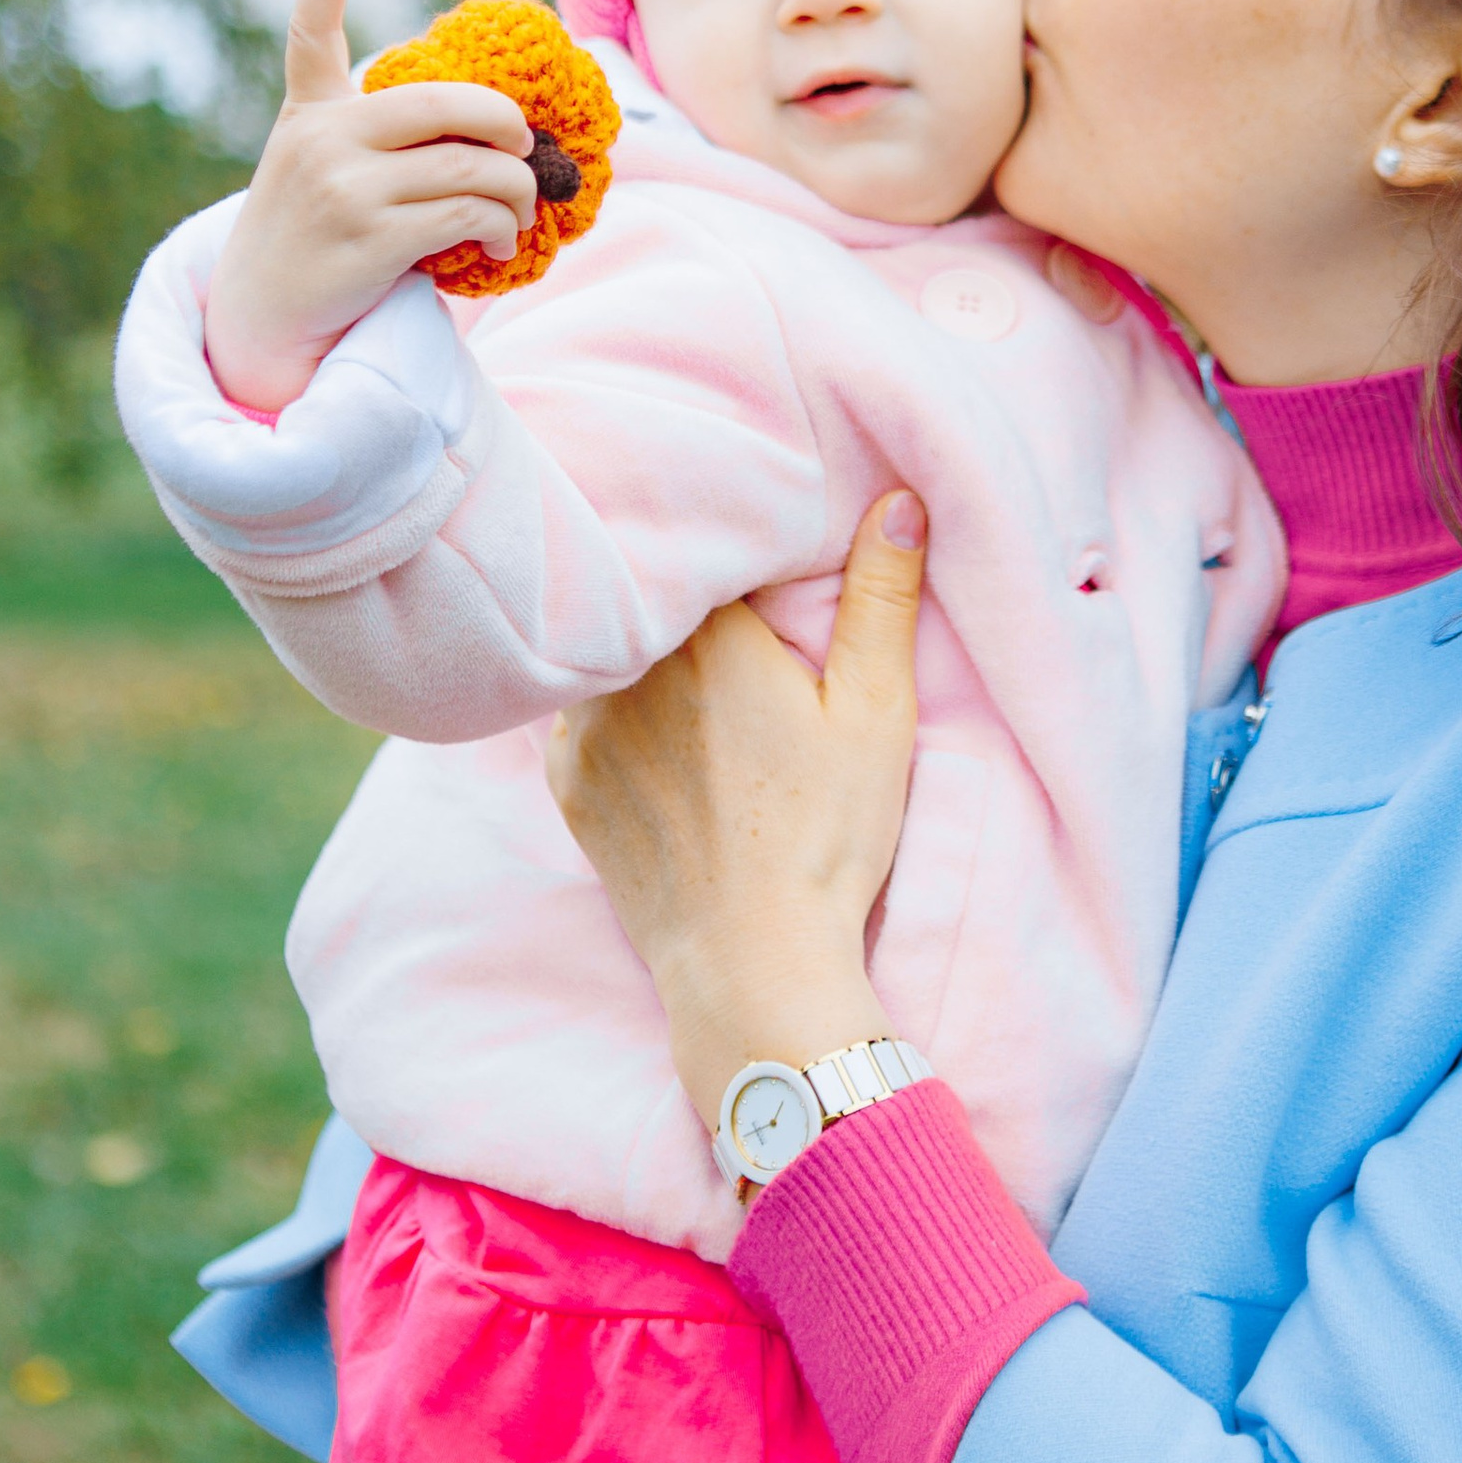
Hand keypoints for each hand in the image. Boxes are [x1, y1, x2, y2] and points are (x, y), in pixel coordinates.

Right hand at [201, 0, 541, 413]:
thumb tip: (493, 138)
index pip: (311, 33)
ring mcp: (343, 188)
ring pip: (472, 167)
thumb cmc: (313, 241)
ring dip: (516, 195)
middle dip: (507, 127)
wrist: (261, 322)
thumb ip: (377, 141)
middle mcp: (322, 140)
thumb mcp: (320, 172)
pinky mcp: (369, 238)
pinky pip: (468, 215)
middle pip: (447, 105)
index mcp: (310, 115)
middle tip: (527, 153)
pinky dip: (499, 230)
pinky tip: (497, 247)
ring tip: (518, 217)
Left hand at [545, 490, 928, 1121]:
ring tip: (697, 675)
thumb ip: (882, 598)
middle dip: (691, 591)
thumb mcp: (876, 714)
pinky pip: (586, 708)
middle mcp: (630, 662)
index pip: (708, 543)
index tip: (767, 559)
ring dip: (648, 647)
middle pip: (656, 594)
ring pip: (616, 647)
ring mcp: (582, 721)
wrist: (750, 963)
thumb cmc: (824, 838)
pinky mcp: (566, 775)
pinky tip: (666, 738)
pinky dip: (620, 707)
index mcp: (708, 630)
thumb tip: (895, 499)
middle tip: (739, 614)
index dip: (738, 541)